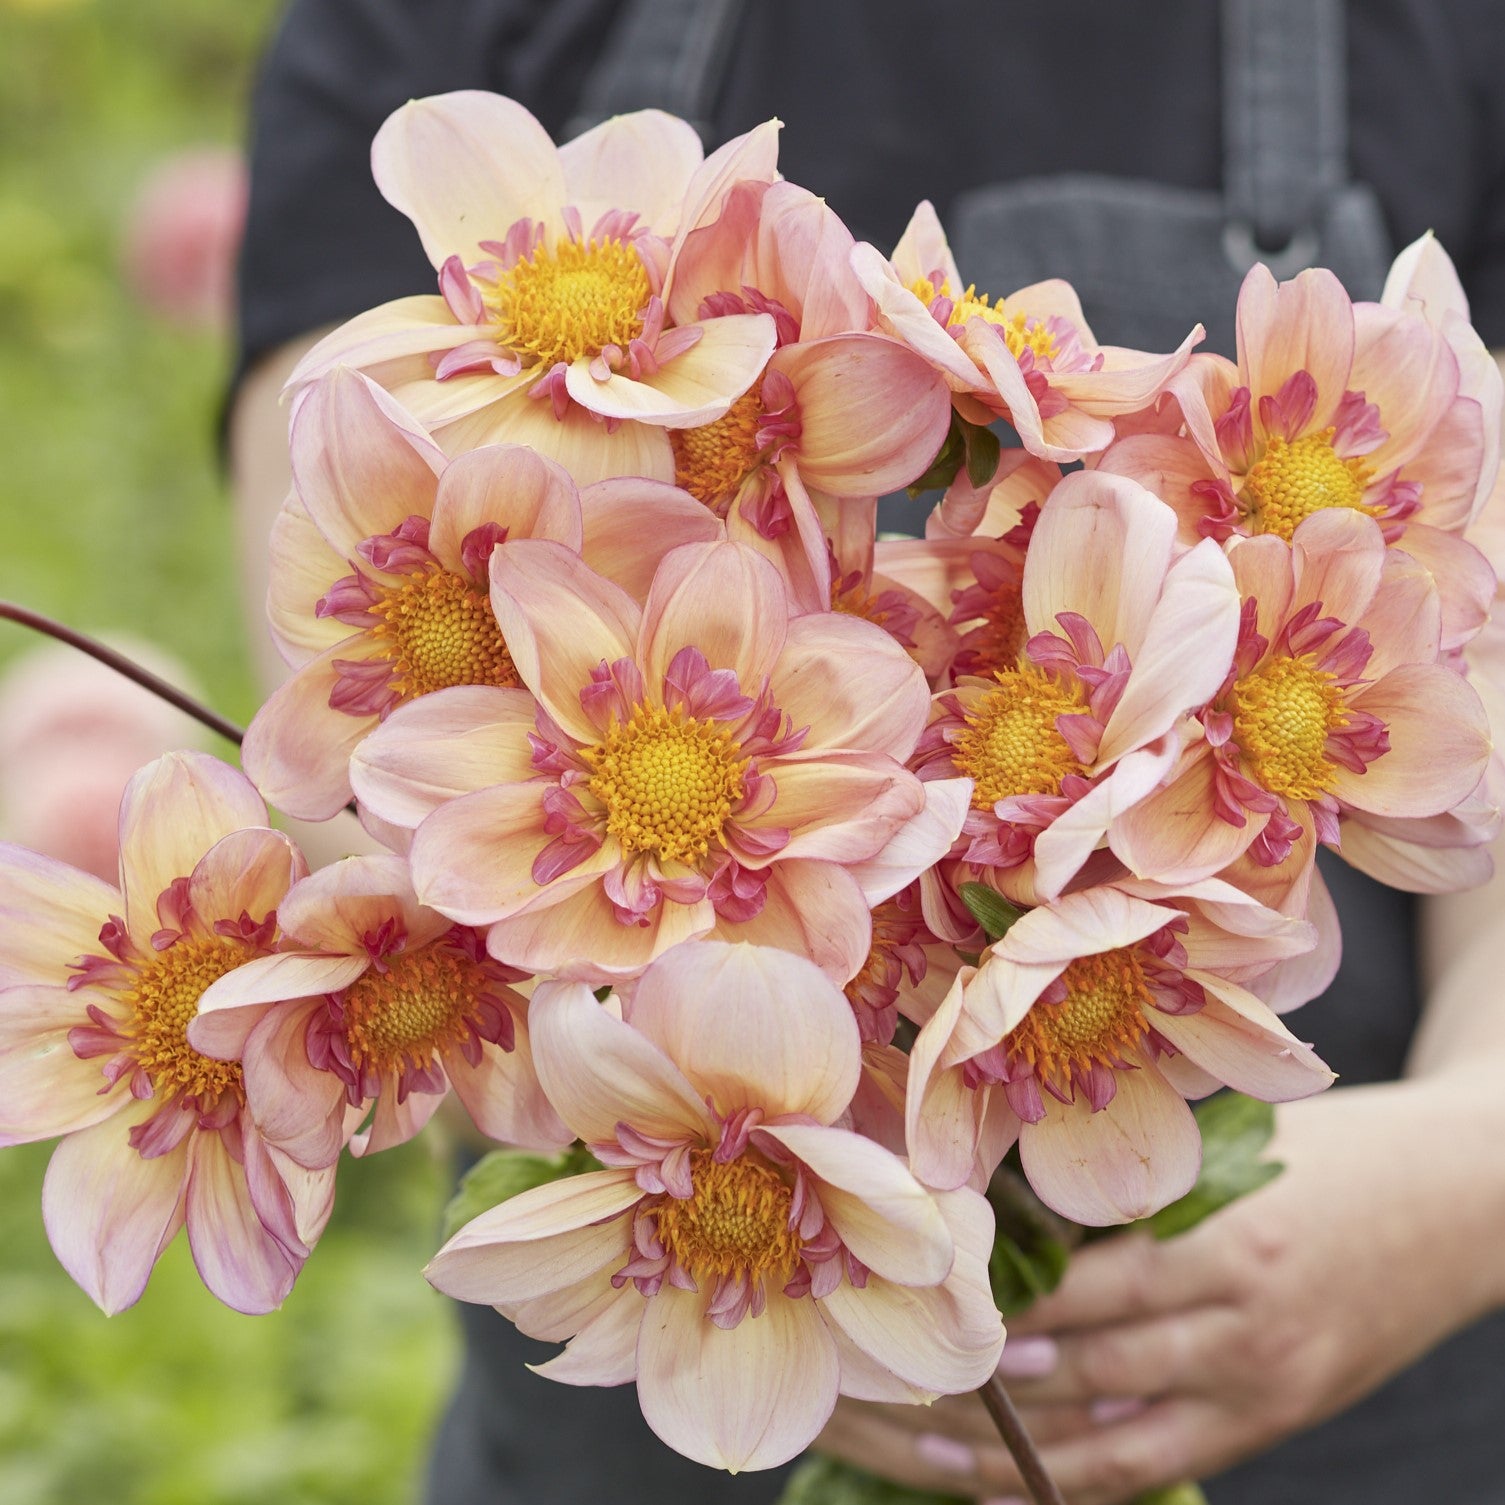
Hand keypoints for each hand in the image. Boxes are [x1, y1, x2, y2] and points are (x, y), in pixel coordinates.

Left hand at [817, 1077, 1504, 1501]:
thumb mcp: (1237, 1147)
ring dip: (1008, 1459)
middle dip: (973, 1394)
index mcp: (1229, 1252)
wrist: (1468, 1200)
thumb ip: (1134, 1188)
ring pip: (1112, 1448)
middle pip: (1084, 1384)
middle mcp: (1244, 1339)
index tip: (907, 1322)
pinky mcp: (1276, 1422)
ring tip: (910, 1448)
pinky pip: (1163, 1469)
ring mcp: (1263, 1395)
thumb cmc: (1338, 1150)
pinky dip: (1081, 1483)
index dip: (995, 1321)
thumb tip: (1008, 1211)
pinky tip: (1009, 1485)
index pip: (1085, 1302)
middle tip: (872, 1388)